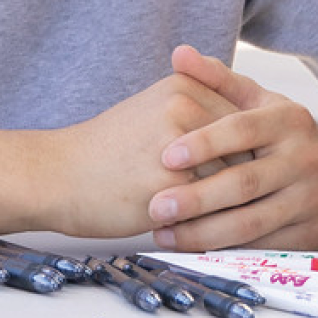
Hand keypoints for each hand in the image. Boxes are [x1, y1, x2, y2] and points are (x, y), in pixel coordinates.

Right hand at [50, 67, 244, 238]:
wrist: (57, 174)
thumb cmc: (108, 150)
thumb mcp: (155, 110)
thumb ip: (201, 114)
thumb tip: (256, 144)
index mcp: (185, 84)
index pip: (248, 122)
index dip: (256, 154)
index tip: (260, 176)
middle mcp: (185, 106)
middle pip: (248, 149)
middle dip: (253, 181)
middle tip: (255, 204)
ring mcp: (179, 145)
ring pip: (235, 182)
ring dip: (238, 205)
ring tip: (235, 222)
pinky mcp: (170, 184)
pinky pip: (213, 210)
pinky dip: (217, 224)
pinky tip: (210, 233)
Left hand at [145, 45, 317, 251]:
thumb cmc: (276, 135)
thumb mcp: (254, 100)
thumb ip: (215, 79)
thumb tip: (179, 54)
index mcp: (290, 120)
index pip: (242, 129)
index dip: (203, 143)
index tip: (165, 156)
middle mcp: (307, 159)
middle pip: (244, 183)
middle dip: (196, 197)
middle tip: (156, 206)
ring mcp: (312, 200)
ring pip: (251, 222)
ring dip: (203, 232)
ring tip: (163, 231)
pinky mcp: (312, 235)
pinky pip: (261, 247)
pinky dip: (224, 250)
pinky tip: (191, 247)